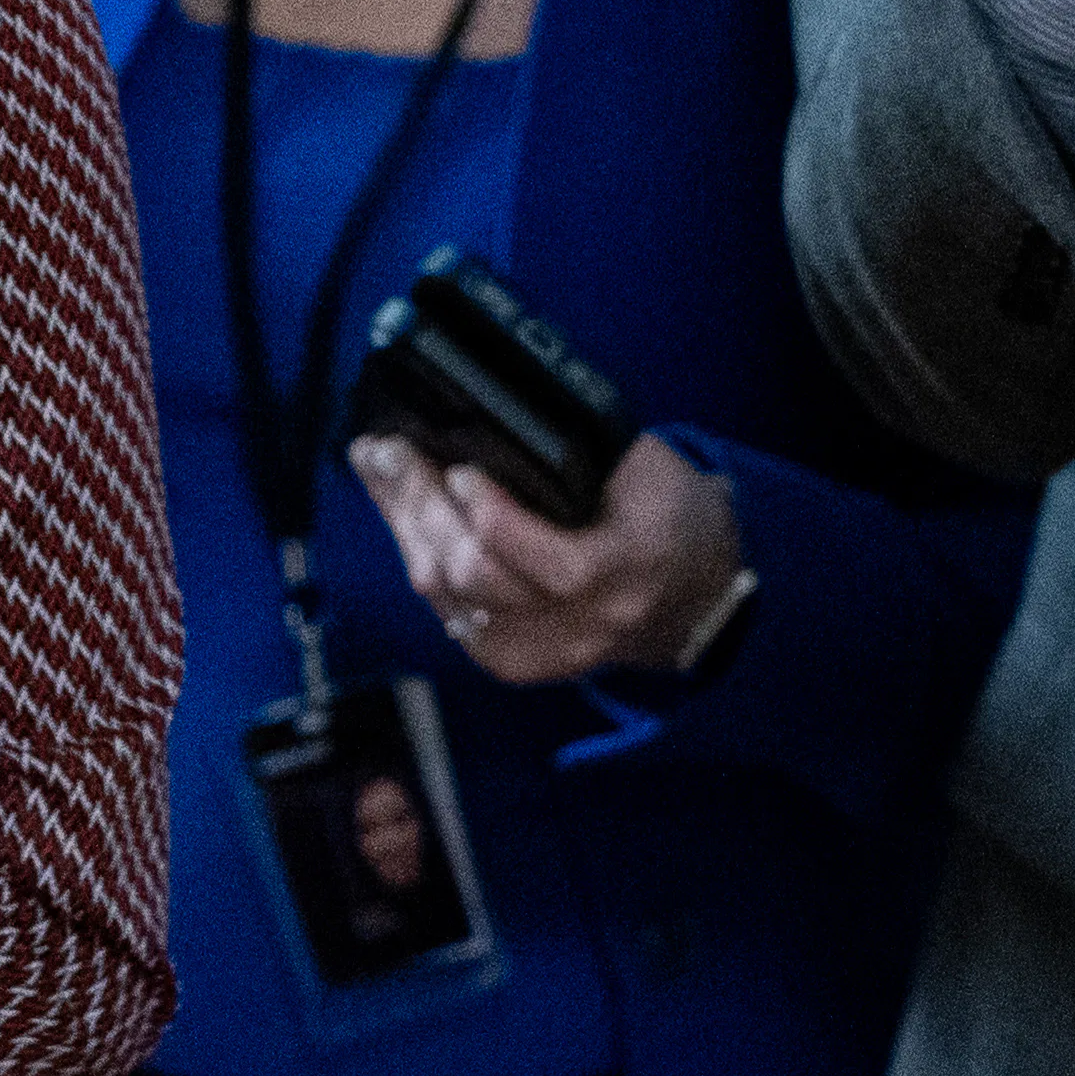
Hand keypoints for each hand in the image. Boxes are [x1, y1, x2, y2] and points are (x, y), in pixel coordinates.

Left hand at [358, 429, 751, 684]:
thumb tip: (488, 414)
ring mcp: (543, 651)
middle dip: (424, 506)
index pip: (553, 563)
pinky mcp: (512, 661)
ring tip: (382, 469)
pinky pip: (446, 610)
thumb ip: (584, 451)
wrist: (691, 595)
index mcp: (629, 569)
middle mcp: (584, 624)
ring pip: (448, 595)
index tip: (460, 466)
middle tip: (390, 450)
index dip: (494, 515)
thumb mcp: (648, 470)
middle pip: (479, 576)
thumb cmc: (668, 515)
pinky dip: (419, 557)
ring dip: (406, 527)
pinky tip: (403, 514)